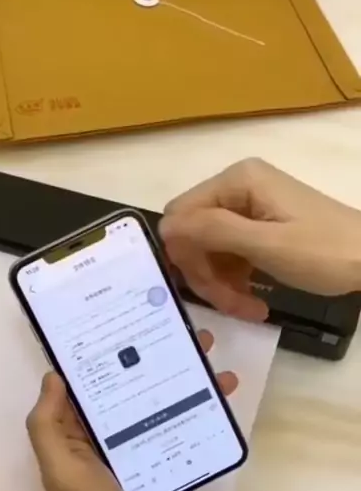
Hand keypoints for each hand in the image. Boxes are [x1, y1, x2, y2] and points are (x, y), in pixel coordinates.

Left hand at [27, 330, 237, 490]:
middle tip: (190, 336)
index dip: (105, 351)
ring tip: (214, 361)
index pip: (86, 380)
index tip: (132, 323)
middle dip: (156, 357)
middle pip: (126, 384)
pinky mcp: (153, 460)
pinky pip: (172, 424)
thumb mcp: (61, 471)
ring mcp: (128, 446)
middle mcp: (97, 434)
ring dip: (183, 378)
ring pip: (154, 400)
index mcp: (70, 431)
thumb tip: (52, 377)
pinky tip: (220, 396)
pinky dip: (194, 408)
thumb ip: (47, 427)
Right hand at [160, 158, 360, 321]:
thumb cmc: (325, 253)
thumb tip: (165, 228)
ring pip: (210, 251)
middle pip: (194, 236)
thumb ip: (213, 232)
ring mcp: (249, 208)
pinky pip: (230, 256)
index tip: (203, 289)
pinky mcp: (259, 228)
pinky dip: (235, 281)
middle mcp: (238, 187)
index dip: (184, 254)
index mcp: (237, 181)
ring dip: (222, 284)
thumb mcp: (266, 245)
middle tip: (231, 305)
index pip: (181, 216)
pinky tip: (253, 301)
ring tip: (249, 309)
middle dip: (207, 275)